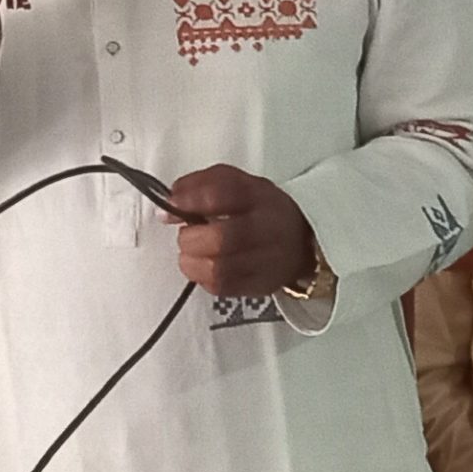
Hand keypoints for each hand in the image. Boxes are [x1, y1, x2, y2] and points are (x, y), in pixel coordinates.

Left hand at [166, 166, 315, 297]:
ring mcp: (266, 260)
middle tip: (187, 234)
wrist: (302, 241)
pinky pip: (221, 288)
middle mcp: (266, 228)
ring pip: (218, 270)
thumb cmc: (259, 209)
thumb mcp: (237, 183)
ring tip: (192, 253)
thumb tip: (169, 200)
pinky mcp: (261, 285)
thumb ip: (201, 184)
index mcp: (258, 196)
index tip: (172, 205)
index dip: (190, 201)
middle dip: (190, 238)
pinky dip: (203, 278)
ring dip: (192, 262)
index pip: (221, 195)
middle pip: (219, 238)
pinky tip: (204, 267)